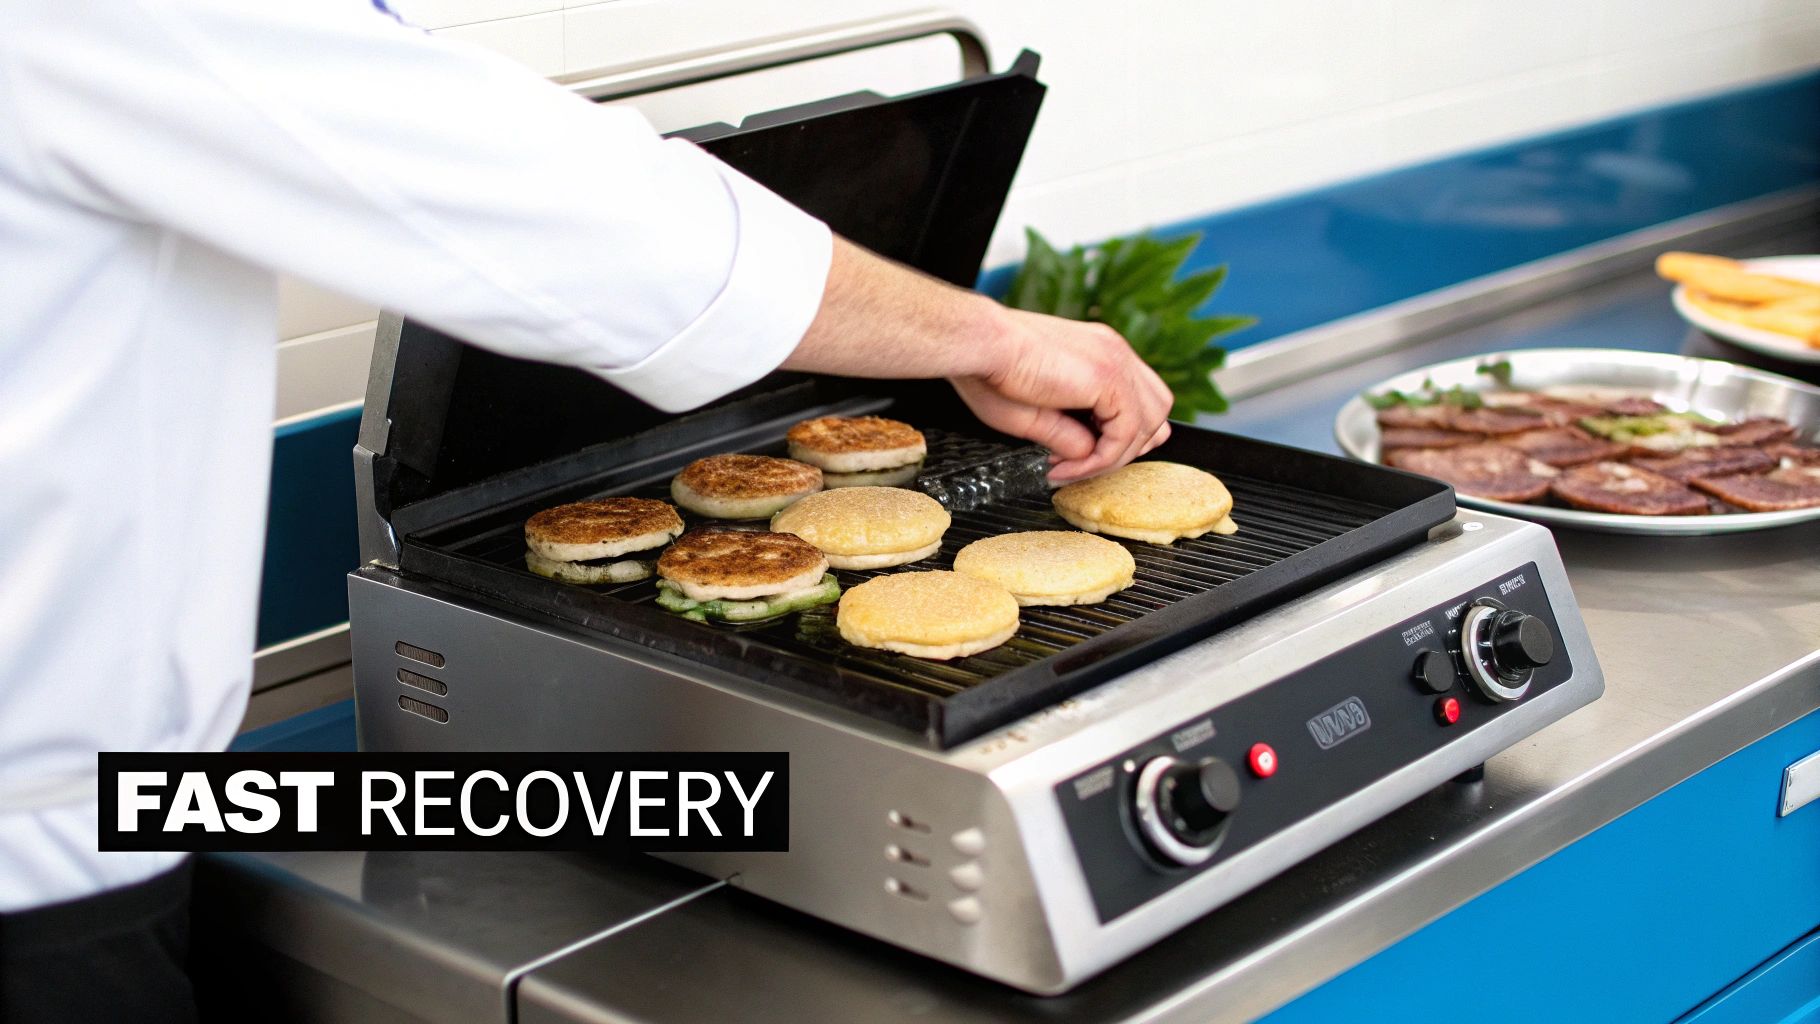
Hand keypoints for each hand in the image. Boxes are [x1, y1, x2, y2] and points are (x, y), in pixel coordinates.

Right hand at [951, 306, 1172, 481]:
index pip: (1138, 397)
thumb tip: (1086, 455)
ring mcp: (1116, 361)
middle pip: (1155, 408)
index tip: (1083, 457)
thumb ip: (1069, 434)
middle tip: (1085, 464)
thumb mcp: (1035, 415)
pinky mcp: (1109, 377)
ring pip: (1149, 422)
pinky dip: (1102, 458)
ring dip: (1115, 455)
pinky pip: (1125, 433)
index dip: (1122, 434)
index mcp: (1098, 352)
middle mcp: (1113, 352)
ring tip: (1074, 468)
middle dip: (1127, 445)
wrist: (978, 345)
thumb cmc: (989, 372)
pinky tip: (1069, 466)